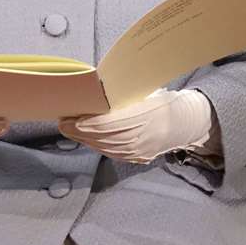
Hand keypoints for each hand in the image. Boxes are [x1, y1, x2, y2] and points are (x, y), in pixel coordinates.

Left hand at [58, 89, 217, 164]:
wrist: (182, 124)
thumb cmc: (160, 101)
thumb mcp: (145, 92)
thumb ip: (123, 93)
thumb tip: (96, 86)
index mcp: (145, 117)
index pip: (109, 124)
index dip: (88, 123)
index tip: (71, 118)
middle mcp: (141, 138)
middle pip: (103, 137)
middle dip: (79, 130)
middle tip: (63, 121)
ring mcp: (138, 151)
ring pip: (104, 146)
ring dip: (84, 138)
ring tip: (69, 128)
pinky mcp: (135, 158)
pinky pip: (110, 152)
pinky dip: (95, 144)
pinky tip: (84, 137)